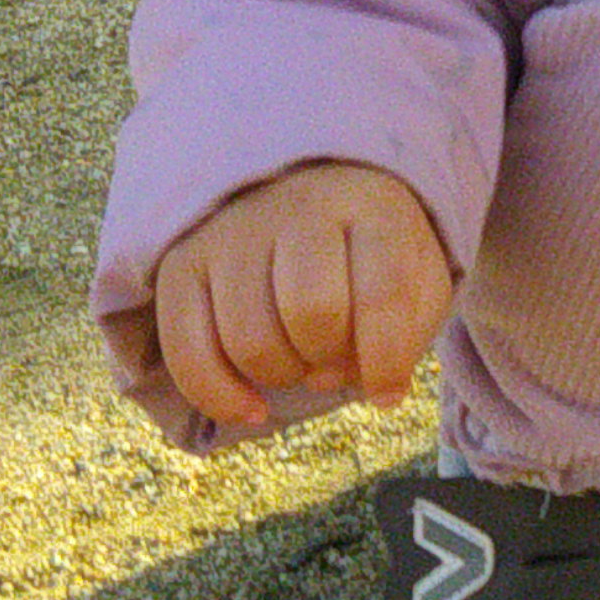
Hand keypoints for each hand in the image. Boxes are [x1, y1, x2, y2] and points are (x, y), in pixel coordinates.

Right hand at [139, 160, 453, 432]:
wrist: (306, 192)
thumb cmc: (370, 252)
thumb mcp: (417, 276)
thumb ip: (406, 331)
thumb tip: (352, 383)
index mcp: (371, 206)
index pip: (384, 291)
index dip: (386, 360)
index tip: (385, 392)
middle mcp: (297, 207)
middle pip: (311, 311)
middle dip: (329, 358)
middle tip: (334, 357)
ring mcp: (233, 232)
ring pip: (250, 340)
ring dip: (282, 376)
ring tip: (299, 362)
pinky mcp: (182, 263)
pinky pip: (186, 353)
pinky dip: (219, 397)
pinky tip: (252, 407)